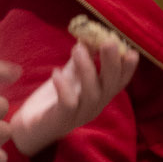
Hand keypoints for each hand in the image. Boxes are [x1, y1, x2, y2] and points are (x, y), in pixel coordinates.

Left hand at [9, 39, 138, 157]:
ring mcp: (80, 114)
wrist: (30, 127)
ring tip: (77, 49)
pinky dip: (64, 87)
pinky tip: (56, 72)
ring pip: (92, 94)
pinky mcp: (62, 119)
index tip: (132, 51)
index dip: (128, 68)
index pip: (120, 81)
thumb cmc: (54, 99)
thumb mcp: (71, 74)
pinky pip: (68, 104)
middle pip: (111, 86)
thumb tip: (88, 34)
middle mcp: (95, 105)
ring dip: (87, 69)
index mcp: (100, 94)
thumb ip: (82, 57)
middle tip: (108, 42)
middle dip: (112, 64)